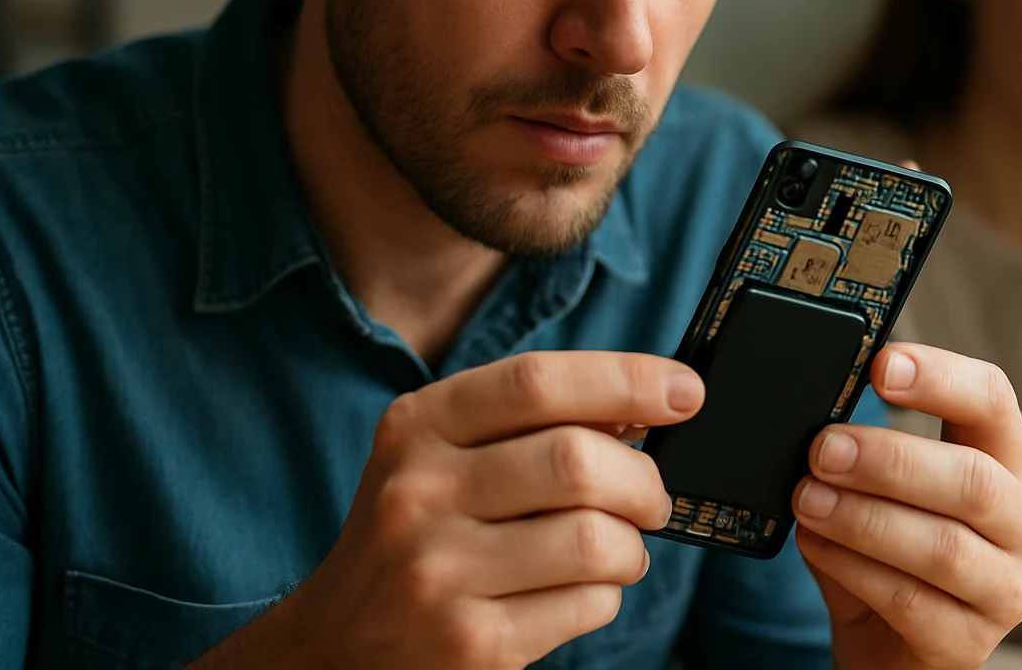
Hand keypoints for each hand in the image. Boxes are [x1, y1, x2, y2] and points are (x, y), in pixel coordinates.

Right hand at [189, 351, 703, 669]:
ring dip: (632, 548)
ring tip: (616, 550)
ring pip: (596, 541)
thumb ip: (529, 421)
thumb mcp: (442, 455)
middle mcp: (419, 494)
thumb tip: (644, 402)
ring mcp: (440, 574)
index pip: (536, 382)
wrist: (336, 645)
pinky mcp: (471, 643)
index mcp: (417, 427)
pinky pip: (586, 605)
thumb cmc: (418, 531)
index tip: (685, 391)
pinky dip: (604, 596)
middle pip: (577, 461)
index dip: (624, 378)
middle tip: (651, 498)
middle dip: (643, 480)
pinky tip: (576, 592)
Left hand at [792, 343, 1021, 669]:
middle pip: (973, 479)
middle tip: (823, 449)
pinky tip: (816, 543)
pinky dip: (852, 566)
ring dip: (864, 517)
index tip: (882, 365)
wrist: (891, 645)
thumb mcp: (885, 491)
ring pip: (943, 546)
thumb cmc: (890, 551)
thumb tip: (816, 423)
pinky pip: (909, 599)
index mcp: (1007, 461)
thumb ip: (863, 453)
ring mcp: (1006, 588)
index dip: (941, 377)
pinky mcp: (970, 643)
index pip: (993, 402)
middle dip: (890, 460)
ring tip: (808, 500)